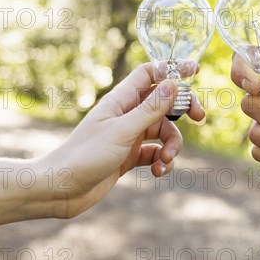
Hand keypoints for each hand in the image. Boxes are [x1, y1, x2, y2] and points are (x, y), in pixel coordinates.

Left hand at [41, 63, 204, 217]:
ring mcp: (129, 135)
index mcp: (121, 100)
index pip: (150, 73)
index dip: (172, 69)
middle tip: (199, 117)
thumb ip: (150, 109)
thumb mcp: (123, 131)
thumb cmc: (85, 155)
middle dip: (182, 110)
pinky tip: (157, 172)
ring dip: (172, 145)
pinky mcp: (129, 156)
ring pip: (163, 131)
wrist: (59, 190)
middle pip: (164, 102)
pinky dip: (161, 161)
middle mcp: (127, 114)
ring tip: (165, 161)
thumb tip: (173, 83)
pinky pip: (155, 153)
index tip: (196, 71)